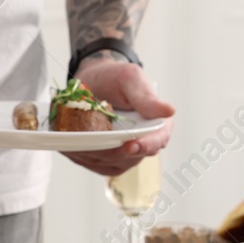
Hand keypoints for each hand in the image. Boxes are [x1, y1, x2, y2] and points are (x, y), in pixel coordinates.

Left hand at [64, 56, 174, 175]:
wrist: (92, 82)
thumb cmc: (114, 77)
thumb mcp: (130, 79)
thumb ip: (146, 97)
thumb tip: (169, 111)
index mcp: (158, 124)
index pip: (157, 140)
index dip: (145, 146)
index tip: (130, 145)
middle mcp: (145, 142)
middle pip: (132, 156)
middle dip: (111, 151)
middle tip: (91, 142)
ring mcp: (126, 154)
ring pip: (112, 163)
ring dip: (94, 155)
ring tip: (78, 142)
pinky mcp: (108, 160)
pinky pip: (97, 165)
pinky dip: (85, 158)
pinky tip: (74, 146)